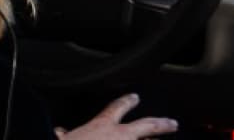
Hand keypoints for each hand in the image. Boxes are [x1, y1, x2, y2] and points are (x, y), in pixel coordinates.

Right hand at [54, 94, 177, 138]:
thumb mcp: (64, 138)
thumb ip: (65, 135)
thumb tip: (60, 133)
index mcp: (102, 125)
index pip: (117, 108)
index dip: (127, 102)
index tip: (135, 98)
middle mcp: (121, 136)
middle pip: (148, 125)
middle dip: (161, 124)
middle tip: (173, 124)